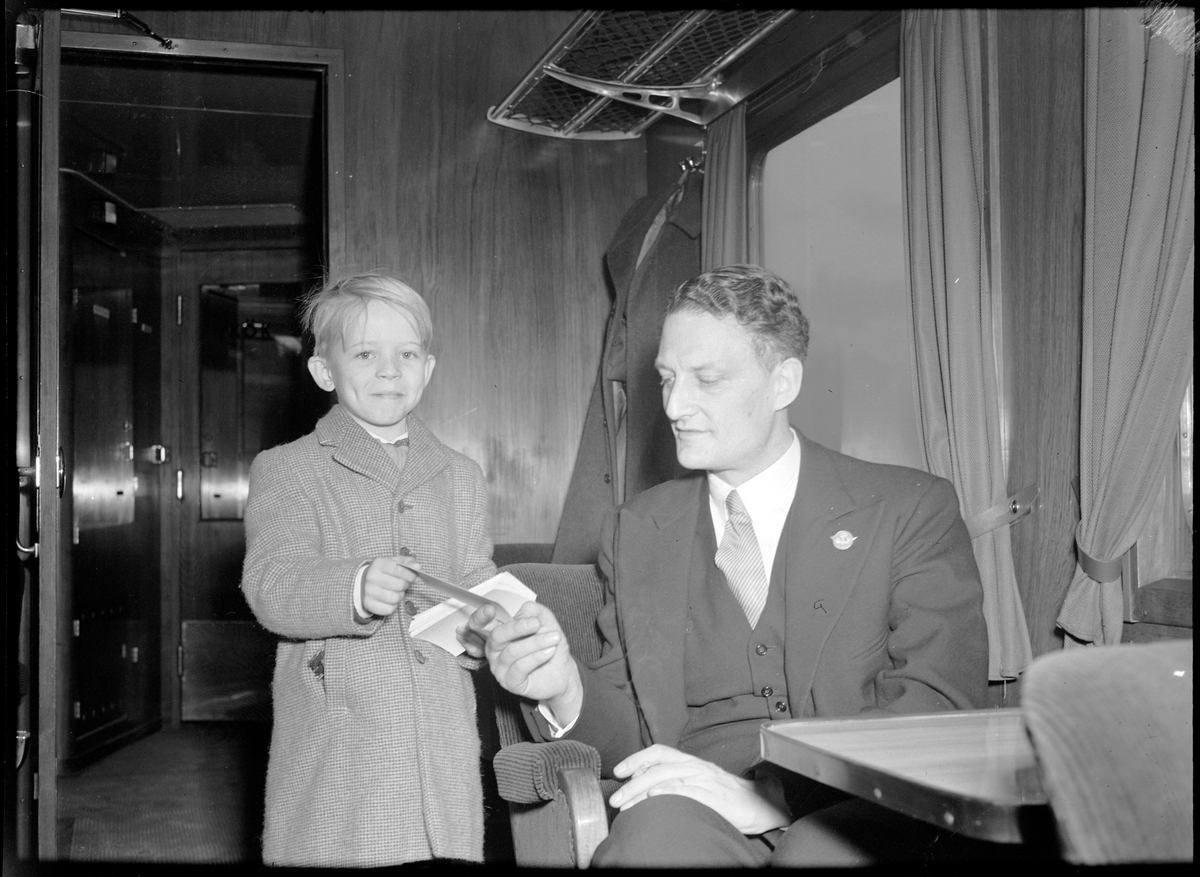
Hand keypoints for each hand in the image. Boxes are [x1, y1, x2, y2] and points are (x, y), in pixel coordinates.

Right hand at [360, 555, 420, 616]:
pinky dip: (393, 606)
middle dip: (405, 586)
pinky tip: (389, 599)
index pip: (400, 570)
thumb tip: (418, 567)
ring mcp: (368, 591)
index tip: (412, 577)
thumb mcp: (395, 562)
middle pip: (400, 585)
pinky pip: (389, 609)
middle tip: (402, 584)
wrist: (363, 581)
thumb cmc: (384, 571)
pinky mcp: (368, 604)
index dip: (410, 575)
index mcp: (379, 563)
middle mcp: (371, 577)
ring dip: (399, 596)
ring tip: (395, 591)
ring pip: (395, 598)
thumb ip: (408, 562)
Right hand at [457, 602, 582, 725]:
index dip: (480, 617)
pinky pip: (519, 668)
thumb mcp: (546, 622)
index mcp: (498, 633)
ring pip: (512, 651)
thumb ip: (535, 611)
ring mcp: (500, 668)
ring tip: (554, 638)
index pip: (479, 624)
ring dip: (535, 643)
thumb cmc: (549, 646)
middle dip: (517, 627)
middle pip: (496, 636)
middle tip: (537, 623)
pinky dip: (537, 657)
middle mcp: (494, 650)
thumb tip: (524, 610)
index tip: (490, 609)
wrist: (563, 672)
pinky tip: (549, 651)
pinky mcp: (510, 682)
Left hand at [608, 745, 790, 835]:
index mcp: (691, 761)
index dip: (636, 758)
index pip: (659, 751)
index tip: (618, 771)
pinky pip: (688, 791)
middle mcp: (696, 766)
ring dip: (642, 792)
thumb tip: (646, 785)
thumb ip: (676, 780)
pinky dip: (669, 792)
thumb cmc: (726, 796)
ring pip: (667, 778)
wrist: (761, 804)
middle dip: (632, 783)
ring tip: (626, 806)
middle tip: (615, 799)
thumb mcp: (699, 782)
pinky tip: (654, 797)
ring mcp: (705, 780)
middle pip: (657, 767)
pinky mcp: (714, 796)